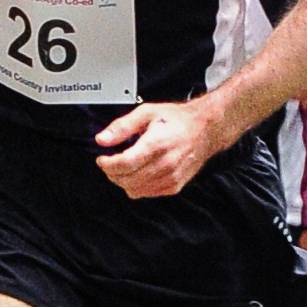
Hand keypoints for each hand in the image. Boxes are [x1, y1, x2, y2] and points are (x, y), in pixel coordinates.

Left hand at [93, 98, 219, 198]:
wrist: (205, 130)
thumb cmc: (177, 120)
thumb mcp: (146, 113)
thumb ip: (122, 126)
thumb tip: (102, 139)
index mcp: (157, 144)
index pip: (125, 164)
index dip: (108, 164)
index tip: (102, 159)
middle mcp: (166, 164)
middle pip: (127, 179)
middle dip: (112, 172)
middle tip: (110, 161)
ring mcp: (171, 178)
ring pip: (134, 190)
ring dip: (122, 180)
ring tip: (123, 166)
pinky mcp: (174, 187)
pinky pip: (145, 193)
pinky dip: (136, 186)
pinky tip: (137, 172)